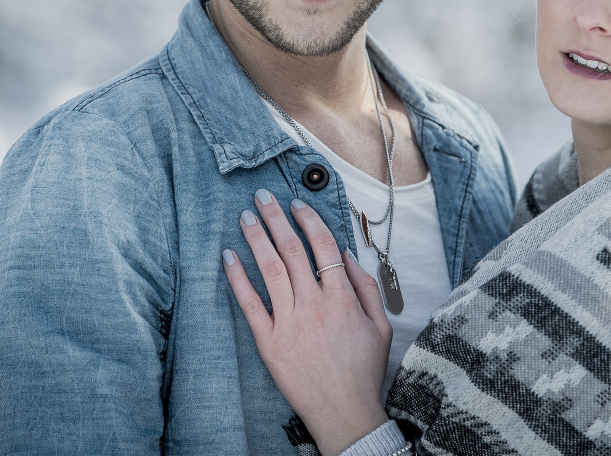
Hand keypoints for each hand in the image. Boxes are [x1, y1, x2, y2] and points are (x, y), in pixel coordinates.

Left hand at [223, 190, 392, 454]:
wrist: (344, 413)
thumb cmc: (363, 370)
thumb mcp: (381, 326)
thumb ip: (366, 286)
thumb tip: (345, 253)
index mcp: (342, 299)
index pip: (323, 247)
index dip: (308, 220)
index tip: (296, 203)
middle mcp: (314, 306)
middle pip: (292, 251)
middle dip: (276, 219)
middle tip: (262, 197)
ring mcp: (289, 323)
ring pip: (270, 270)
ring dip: (256, 239)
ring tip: (246, 218)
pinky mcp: (269, 343)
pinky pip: (249, 304)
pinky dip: (238, 278)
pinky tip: (228, 257)